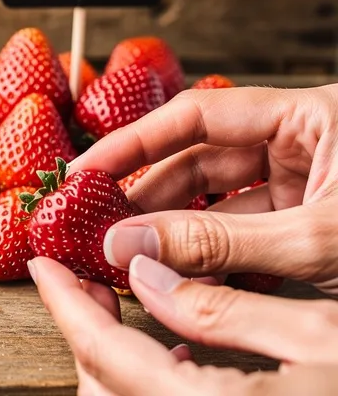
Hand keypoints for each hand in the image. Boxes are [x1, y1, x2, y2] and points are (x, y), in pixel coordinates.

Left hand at [29, 255, 337, 395]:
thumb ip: (220, 310)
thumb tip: (143, 271)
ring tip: (120, 299)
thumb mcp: (320, 340)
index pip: (103, 354)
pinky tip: (174, 348)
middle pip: (103, 386)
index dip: (65, 304)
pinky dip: (149, 378)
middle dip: (82, 329)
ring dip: (111, 354)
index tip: (41, 261)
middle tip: (80, 275)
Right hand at [68, 85, 337, 294]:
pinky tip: (181, 281)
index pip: (197, 116)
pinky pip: (245, 236)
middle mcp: (304, 143)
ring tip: (131, 262)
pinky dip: (213, 260)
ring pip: (218, 205)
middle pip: (200, 161)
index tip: (83, 172)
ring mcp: (309, 184)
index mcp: (311, 116)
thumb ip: (220, 243)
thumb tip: (129, 245)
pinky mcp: (310, 224)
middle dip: (147, 201)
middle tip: (98, 231)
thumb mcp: (316, 241)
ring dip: (175, 238)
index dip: (133, 144)